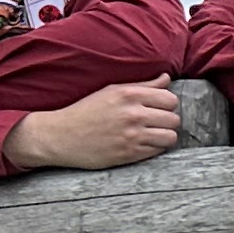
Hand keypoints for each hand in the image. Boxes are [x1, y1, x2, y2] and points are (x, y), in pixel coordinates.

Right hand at [8, 80, 181, 171]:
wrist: (60, 136)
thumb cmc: (86, 111)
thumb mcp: (111, 91)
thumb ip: (142, 85)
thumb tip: (166, 78)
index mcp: (129, 94)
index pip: (170, 99)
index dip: (167, 104)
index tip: (158, 108)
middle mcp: (132, 114)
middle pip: (173, 119)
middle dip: (167, 121)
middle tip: (155, 123)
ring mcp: (131, 135)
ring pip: (170, 137)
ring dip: (165, 136)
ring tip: (153, 135)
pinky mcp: (128, 154)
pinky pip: (158, 151)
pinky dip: (154, 148)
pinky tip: (142, 144)